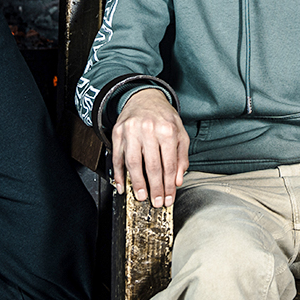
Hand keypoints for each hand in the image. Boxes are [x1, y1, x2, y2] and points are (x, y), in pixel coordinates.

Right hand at [110, 88, 189, 208]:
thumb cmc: (163, 117)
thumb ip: (182, 157)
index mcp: (167, 130)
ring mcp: (131, 131)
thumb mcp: (180, 132)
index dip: (169, 185)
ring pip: (133, 163)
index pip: (169, 164)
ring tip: (141, 196)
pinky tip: (122, 185)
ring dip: (137, 183)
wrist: (144, 97)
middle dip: (155, 188)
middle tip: (156, 202)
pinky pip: (117, 157)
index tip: (169, 198)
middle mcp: (149, 130)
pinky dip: (118, 174)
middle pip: (152, 166)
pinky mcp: (117, 133)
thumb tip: (178, 180)